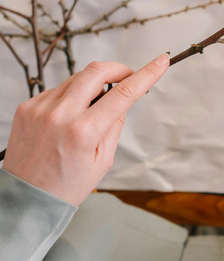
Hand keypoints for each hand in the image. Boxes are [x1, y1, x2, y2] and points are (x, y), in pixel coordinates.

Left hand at [3, 53, 169, 205]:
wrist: (25, 198)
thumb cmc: (66, 185)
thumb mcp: (102, 160)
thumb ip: (114, 125)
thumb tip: (121, 99)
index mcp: (83, 132)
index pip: (123, 93)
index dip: (146, 74)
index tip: (160, 61)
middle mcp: (60, 115)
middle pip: (96, 70)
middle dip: (118, 68)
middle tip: (126, 77)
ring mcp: (40, 108)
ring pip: (76, 77)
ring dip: (93, 84)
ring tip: (93, 108)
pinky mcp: (27, 107)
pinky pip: (58, 89)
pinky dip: (71, 95)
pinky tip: (70, 116)